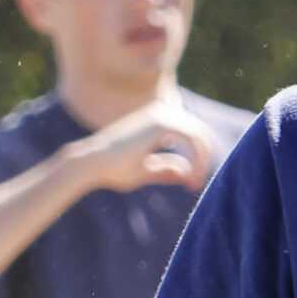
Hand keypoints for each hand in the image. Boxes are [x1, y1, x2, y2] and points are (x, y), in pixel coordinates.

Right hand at [72, 99, 221, 195]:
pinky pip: (194, 139)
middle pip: (200, 133)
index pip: (191, 134)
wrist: (92, 164)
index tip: (193, 184)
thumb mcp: (147, 170)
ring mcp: (162, 114)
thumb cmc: (113, 169)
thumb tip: (188, 173)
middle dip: (204, 160)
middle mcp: (161, 112)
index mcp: (156, 120)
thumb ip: (167, 169)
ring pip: (200, 136)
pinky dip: (198, 159)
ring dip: (202, 161)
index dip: (198, 158)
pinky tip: (192, 178)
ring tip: (194, 183)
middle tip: (196, 185)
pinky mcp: (163, 123)